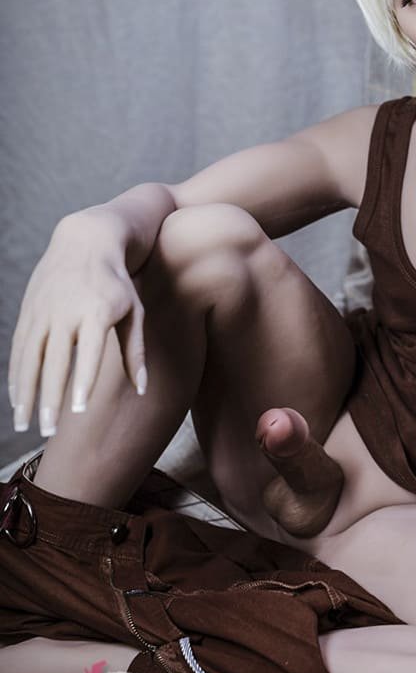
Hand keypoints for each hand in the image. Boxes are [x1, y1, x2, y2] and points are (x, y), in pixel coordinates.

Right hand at [8, 212, 147, 435]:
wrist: (86, 240)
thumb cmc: (119, 283)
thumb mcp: (135, 311)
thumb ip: (135, 351)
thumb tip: (142, 389)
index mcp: (96, 311)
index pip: (88, 353)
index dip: (82, 381)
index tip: (77, 410)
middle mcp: (65, 311)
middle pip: (54, 362)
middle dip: (49, 398)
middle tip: (48, 432)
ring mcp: (43, 310)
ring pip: (29, 359)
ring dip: (26, 393)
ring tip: (25, 425)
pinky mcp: (29, 310)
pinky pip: (19, 348)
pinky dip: (16, 374)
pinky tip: (17, 398)